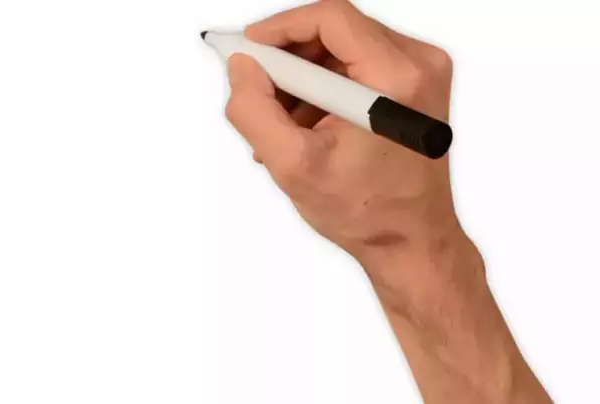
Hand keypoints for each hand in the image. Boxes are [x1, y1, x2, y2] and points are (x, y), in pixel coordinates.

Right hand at [226, 0, 459, 287]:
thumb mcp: (293, 166)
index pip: (331, 19)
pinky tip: (309, 125)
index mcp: (396, 82)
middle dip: (290, 61)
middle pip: (336, 30)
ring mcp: (422, 73)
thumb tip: (242, 68)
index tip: (249, 48)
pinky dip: (325, 87)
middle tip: (261, 93)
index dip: (281, 27)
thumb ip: (254, 110)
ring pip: (343, 47)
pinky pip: (358, 64)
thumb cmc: (366, 211)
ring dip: (305, 78)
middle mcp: (419, 66)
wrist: (410, 239)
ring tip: (287, 124)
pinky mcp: (416, 84)